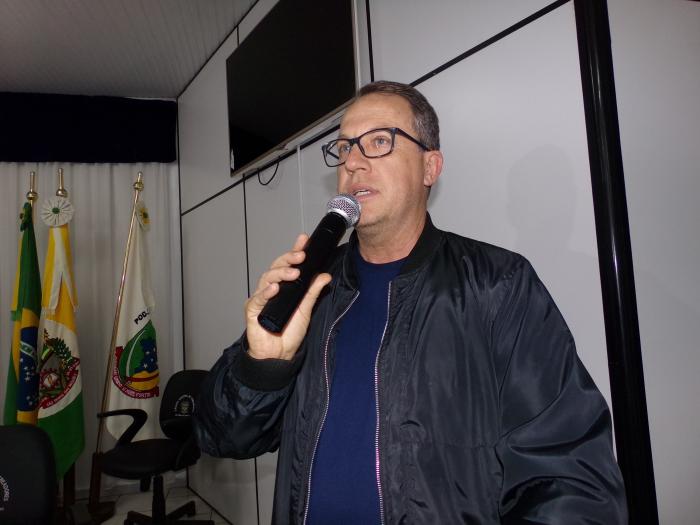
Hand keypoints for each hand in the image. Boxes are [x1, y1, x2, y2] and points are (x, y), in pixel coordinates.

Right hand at [244, 234, 331, 360]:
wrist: (278, 355)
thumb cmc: (288, 333)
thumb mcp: (305, 309)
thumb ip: (313, 292)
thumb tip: (324, 276)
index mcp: (284, 287)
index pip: (288, 265)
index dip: (295, 252)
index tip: (304, 241)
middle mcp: (270, 289)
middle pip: (276, 268)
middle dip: (288, 259)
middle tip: (301, 256)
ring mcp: (260, 298)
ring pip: (266, 278)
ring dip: (280, 273)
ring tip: (293, 273)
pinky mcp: (252, 310)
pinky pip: (258, 298)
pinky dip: (266, 292)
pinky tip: (274, 289)